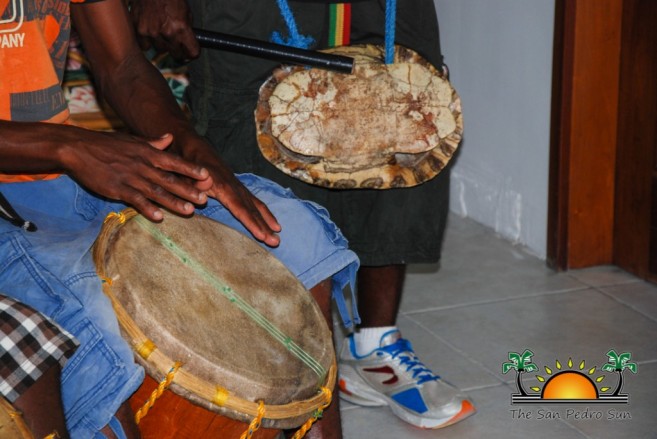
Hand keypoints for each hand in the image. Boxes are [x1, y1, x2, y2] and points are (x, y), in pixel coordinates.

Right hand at [63, 130, 209, 220]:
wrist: (77, 148)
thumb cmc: (106, 144)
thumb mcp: (132, 139)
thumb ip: (153, 142)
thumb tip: (170, 137)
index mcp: (147, 152)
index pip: (174, 161)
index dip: (191, 169)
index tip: (207, 176)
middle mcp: (142, 165)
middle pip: (169, 179)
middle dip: (188, 190)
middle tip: (204, 199)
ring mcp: (130, 178)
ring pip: (156, 192)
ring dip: (173, 202)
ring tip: (189, 211)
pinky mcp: (117, 189)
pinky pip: (135, 200)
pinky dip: (147, 208)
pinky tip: (158, 217)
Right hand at [130, 0, 198, 60]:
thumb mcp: (186, 12)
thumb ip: (187, 29)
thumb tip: (187, 44)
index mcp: (182, 28)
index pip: (192, 53)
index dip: (192, 53)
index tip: (190, 52)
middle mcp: (167, 33)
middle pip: (176, 54)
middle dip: (178, 50)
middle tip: (176, 44)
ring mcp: (152, 33)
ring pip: (161, 50)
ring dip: (162, 44)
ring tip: (162, 32)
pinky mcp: (139, 30)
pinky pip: (145, 45)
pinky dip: (148, 41)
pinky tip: (150, 31)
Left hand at [175, 134, 281, 246]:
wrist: (192, 145)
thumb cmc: (187, 162)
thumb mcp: (186, 171)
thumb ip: (194, 180)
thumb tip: (206, 184)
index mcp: (222, 186)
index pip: (240, 208)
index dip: (251, 223)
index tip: (262, 236)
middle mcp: (234, 186)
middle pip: (252, 210)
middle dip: (265, 227)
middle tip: (277, 242)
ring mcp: (237, 187)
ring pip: (256, 206)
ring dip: (267, 221)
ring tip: (278, 235)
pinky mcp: (237, 188)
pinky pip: (254, 202)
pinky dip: (264, 213)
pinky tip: (272, 223)